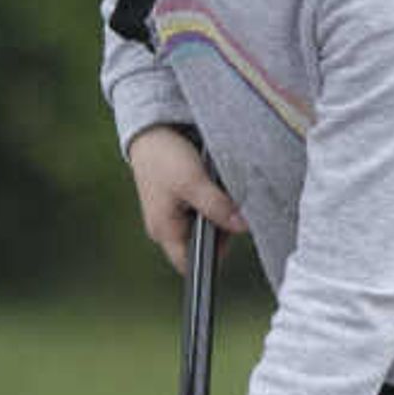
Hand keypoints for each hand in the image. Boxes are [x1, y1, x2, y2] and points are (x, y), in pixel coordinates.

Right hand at [126, 127, 243, 272]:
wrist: (151, 129)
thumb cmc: (164, 157)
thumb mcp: (193, 182)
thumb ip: (217, 207)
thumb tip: (242, 227)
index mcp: (164, 231)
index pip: (188, 265)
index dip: (210, 260)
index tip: (231, 241)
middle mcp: (166, 228)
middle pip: (200, 245)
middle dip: (220, 231)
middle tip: (231, 209)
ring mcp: (172, 215)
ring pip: (203, 227)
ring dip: (218, 215)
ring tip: (221, 193)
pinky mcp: (179, 201)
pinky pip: (201, 212)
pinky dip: (213, 203)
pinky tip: (216, 188)